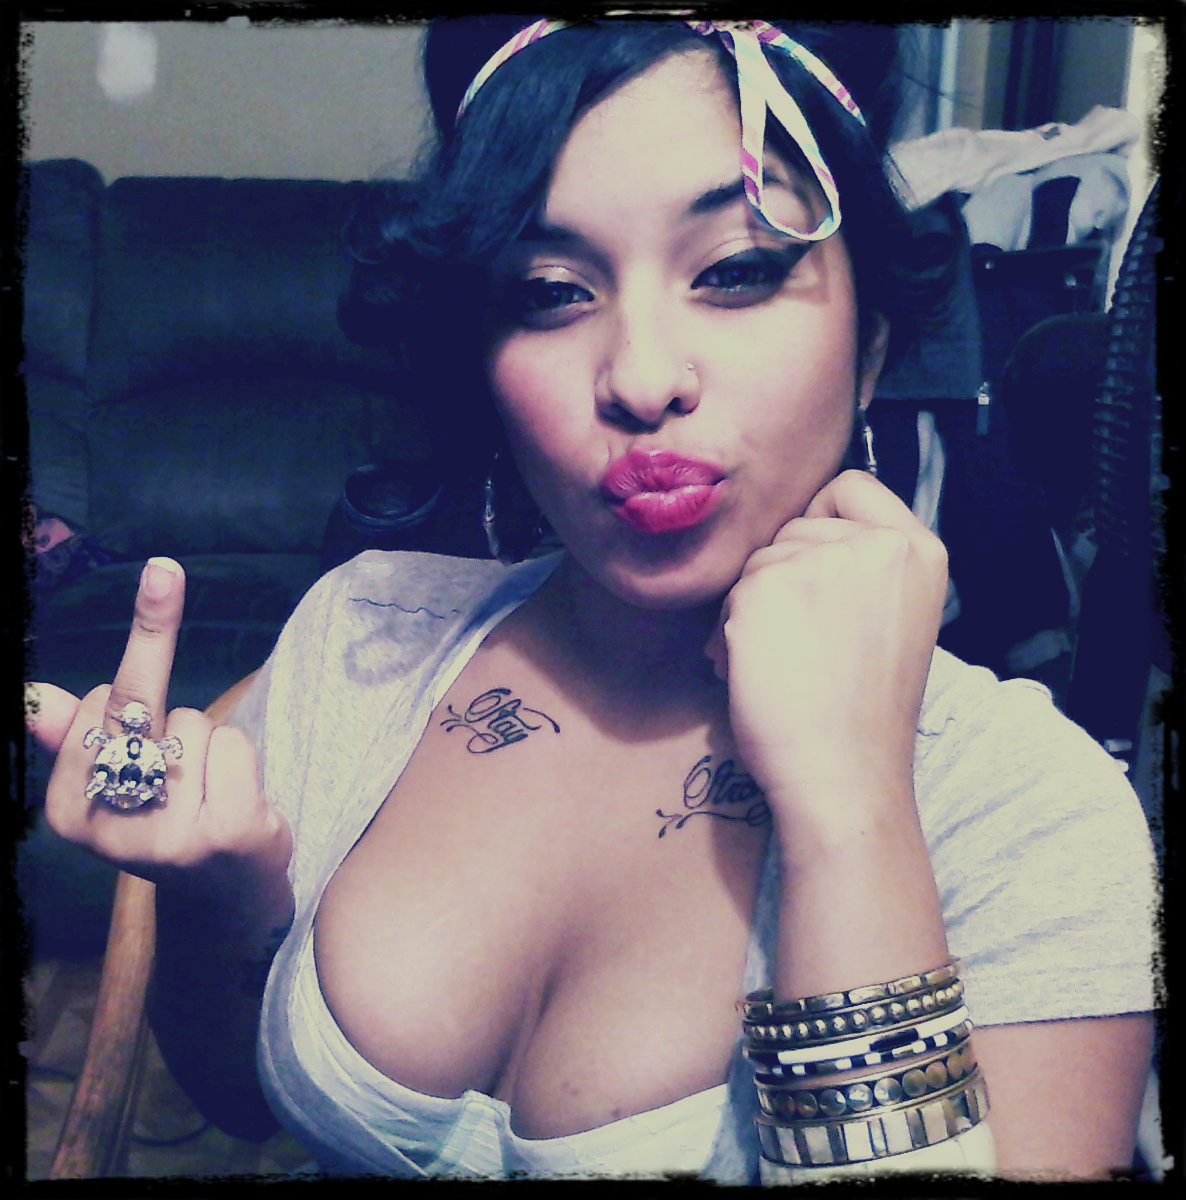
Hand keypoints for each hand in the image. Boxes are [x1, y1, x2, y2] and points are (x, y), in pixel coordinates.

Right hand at [27, 557, 289, 883]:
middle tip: (175, 756)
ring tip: (205, 791)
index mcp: (69, 810)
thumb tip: (34, 694)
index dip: (128, 708)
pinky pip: (232, 741)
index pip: (98, 702)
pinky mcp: (230, 826)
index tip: (135, 744)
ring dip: (207, 743)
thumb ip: (73, 735)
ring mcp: (175, 830)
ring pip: (195, 723)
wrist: (223, 893)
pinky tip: (233, 796)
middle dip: (167, 714)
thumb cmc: (163, 822)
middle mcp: (116, 827)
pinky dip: (238, 755)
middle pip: (144, 707)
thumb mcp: (109, 786)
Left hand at [705, 471, 947, 824]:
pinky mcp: (767, 587)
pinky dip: (728, 636)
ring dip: (751, 611)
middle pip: (793, 530)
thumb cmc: (862, 714)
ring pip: (756, 563)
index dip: (821, 522)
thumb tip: (792, 540)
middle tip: (799, 645)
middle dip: (781, 581)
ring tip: (780, 666)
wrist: (845, 776)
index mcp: (918, 550)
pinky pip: (727, 595)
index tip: (815, 573)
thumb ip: (859, 569)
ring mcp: (820, 562)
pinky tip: (753, 676)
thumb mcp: (890, 618)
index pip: (850, 486)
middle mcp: (875, 545)